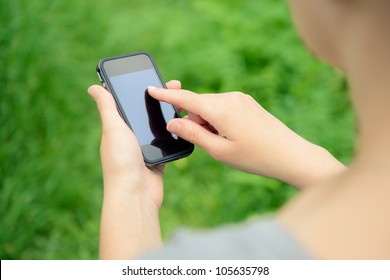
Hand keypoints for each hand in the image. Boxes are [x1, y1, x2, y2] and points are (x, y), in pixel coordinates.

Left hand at [88, 80, 181, 258]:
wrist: (136, 194)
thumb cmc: (121, 161)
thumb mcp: (113, 128)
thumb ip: (107, 107)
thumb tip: (94, 87)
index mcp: (117, 128)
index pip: (127, 102)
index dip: (139, 89)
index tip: (153, 77)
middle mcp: (129, 137)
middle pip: (146, 112)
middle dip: (160, 99)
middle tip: (176, 86)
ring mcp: (144, 148)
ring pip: (158, 126)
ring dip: (169, 114)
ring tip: (183, 102)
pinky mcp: (157, 158)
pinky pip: (167, 141)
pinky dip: (175, 132)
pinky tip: (184, 122)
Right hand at [148, 88, 345, 188]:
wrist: (291, 155)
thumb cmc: (255, 157)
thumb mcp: (219, 151)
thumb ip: (192, 134)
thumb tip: (171, 123)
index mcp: (221, 108)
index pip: (186, 98)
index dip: (166, 95)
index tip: (151, 89)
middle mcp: (230, 98)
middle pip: (198, 105)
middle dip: (195, 121)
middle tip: (210, 143)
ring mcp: (240, 99)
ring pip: (211, 107)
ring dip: (208, 122)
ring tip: (226, 143)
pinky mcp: (247, 103)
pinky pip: (223, 107)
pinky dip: (219, 120)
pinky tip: (233, 136)